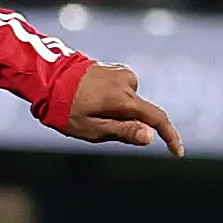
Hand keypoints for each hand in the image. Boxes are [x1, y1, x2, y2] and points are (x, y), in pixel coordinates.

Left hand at [47, 60, 183, 155]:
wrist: (45, 77)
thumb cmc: (63, 108)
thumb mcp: (90, 128)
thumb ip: (122, 131)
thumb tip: (151, 136)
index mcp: (123, 99)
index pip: (157, 119)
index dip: (170, 137)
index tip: (177, 153)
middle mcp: (127, 82)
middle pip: (140, 112)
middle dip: (126, 124)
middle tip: (93, 123)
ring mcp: (121, 73)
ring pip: (130, 102)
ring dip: (116, 111)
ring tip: (85, 108)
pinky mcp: (115, 69)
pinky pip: (122, 91)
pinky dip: (112, 100)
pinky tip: (90, 97)